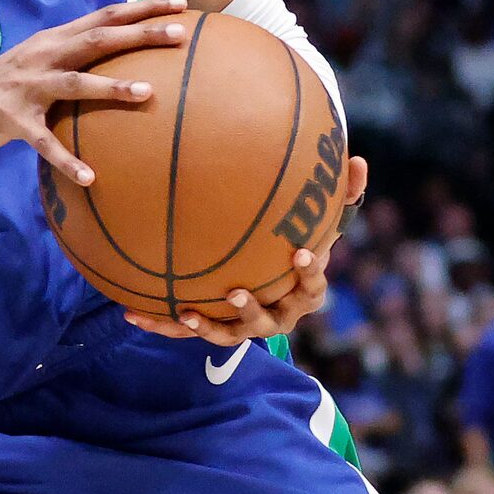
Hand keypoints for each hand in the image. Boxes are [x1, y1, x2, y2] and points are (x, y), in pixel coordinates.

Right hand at [0, 0, 188, 180]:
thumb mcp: (36, 66)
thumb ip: (71, 62)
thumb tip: (120, 67)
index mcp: (51, 41)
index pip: (103, 16)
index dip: (141, 8)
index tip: (181, 4)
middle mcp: (41, 55)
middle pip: (97, 38)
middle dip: (140, 32)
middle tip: (180, 32)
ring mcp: (24, 86)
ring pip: (74, 82)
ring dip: (111, 86)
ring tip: (147, 92)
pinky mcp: (9, 119)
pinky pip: (43, 141)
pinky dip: (67, 159)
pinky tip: (90, 176)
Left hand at [124, 155, 368, 344]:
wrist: (269, 271)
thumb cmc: (298, 237)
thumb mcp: (318, 215)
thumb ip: (340, 192)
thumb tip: (362, 160)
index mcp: (303, 288)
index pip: (313, 286)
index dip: (311, 273)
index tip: (302, 252)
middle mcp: (277, 311)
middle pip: (271, 319)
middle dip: (253, 309)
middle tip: (236, 291)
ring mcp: (245, 322)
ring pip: (229, 332)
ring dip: (209, 326)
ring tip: (187, 312)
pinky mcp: (213, 323)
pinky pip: (186, 328)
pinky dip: (161, 323)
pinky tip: (131, 312)